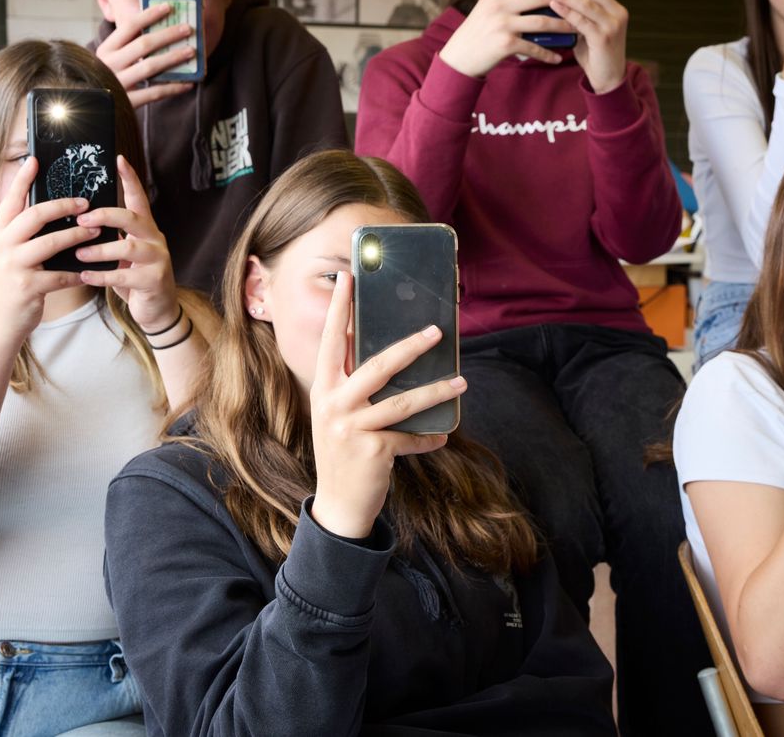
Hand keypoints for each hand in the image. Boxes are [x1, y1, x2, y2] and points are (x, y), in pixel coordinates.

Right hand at [0, 157, 96, 345]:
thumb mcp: (7, 255)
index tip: (35, 160)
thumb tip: (49, 211)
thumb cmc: (9, 286)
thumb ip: (21, 234)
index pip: (9, 201)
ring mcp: (12, 267)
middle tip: (85, 201)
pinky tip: (90, 270)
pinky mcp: (26, 288)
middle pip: (34, 216)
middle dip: (62, 206)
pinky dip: (77, 272)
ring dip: (76, 235)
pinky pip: (59, 275)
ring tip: (95, 230)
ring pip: (49, 243)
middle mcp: (2, 246)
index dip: (22, 180)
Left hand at [74, 155, 177, 331]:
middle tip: (82, 220)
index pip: (138, 198)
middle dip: (105, 216)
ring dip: (99, 250)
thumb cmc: (134, 278)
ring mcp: (158, 259)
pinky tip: (85, 277)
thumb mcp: (124, 253)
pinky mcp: (154, 281)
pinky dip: (101, 276)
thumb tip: (77, 220)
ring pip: (128, 247)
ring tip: (79, 254)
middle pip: (132, 218)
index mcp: (145, 229)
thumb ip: (111, 236)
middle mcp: (155, 239)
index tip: (118, 159)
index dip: (130, 178)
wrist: (157, 310)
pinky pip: (124, 276)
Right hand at [95, 2, 195, 107]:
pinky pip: (155, 92)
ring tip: (191, 52)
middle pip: (143, 45)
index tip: (169, 7)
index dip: (149, 15)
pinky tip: (189, 83)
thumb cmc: (109, 79)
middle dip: (168, 35)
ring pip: (150, 66)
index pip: (129, 26)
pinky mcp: (127, 101)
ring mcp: (118, 83)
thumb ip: (128, 46)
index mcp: (106, 49)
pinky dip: (173, 87)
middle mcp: (109, 64)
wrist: (95, 110)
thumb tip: (159, 28)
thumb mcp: (112, 60)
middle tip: (188, 29)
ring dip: (173, 57)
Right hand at [308, 270, 465, 538]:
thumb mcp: (338, 414)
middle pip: (377, 366)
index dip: (340, 309)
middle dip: (410, 347)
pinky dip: (428, 437)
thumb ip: (352, 384)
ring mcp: (351, 429)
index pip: (331, 341)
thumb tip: (389, 351)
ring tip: (461, 381)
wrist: (338, 505)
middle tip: (437, 331)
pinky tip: (443, 435)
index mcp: (323, 388)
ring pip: (401, 402)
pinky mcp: (372, 452)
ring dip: (435, 391)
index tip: (349, 277)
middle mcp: (333, 404)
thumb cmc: (344, 451)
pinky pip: (409, 438)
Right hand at [438, 0, 575, 77]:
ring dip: (562, 26)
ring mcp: (503, 25)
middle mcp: (498, 6)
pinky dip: (547, 54)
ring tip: (576, 28)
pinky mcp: (506, 44)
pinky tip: (557, 58)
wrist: (458, 59)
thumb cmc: (474, 35)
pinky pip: (534, 48)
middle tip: (576, 2)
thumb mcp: (483, 10)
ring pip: (542, 21)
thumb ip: (502, 1)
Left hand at [539, 0, 627, 93]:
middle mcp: (616, 11)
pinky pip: (583, 21)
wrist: (608, 80)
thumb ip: (578, 14)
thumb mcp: (586, 30)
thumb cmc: (594, 55)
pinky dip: (567, 12)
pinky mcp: (605, 38)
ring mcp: (613, 24)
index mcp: (612, 7)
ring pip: (587, 2)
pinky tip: (554, 6)